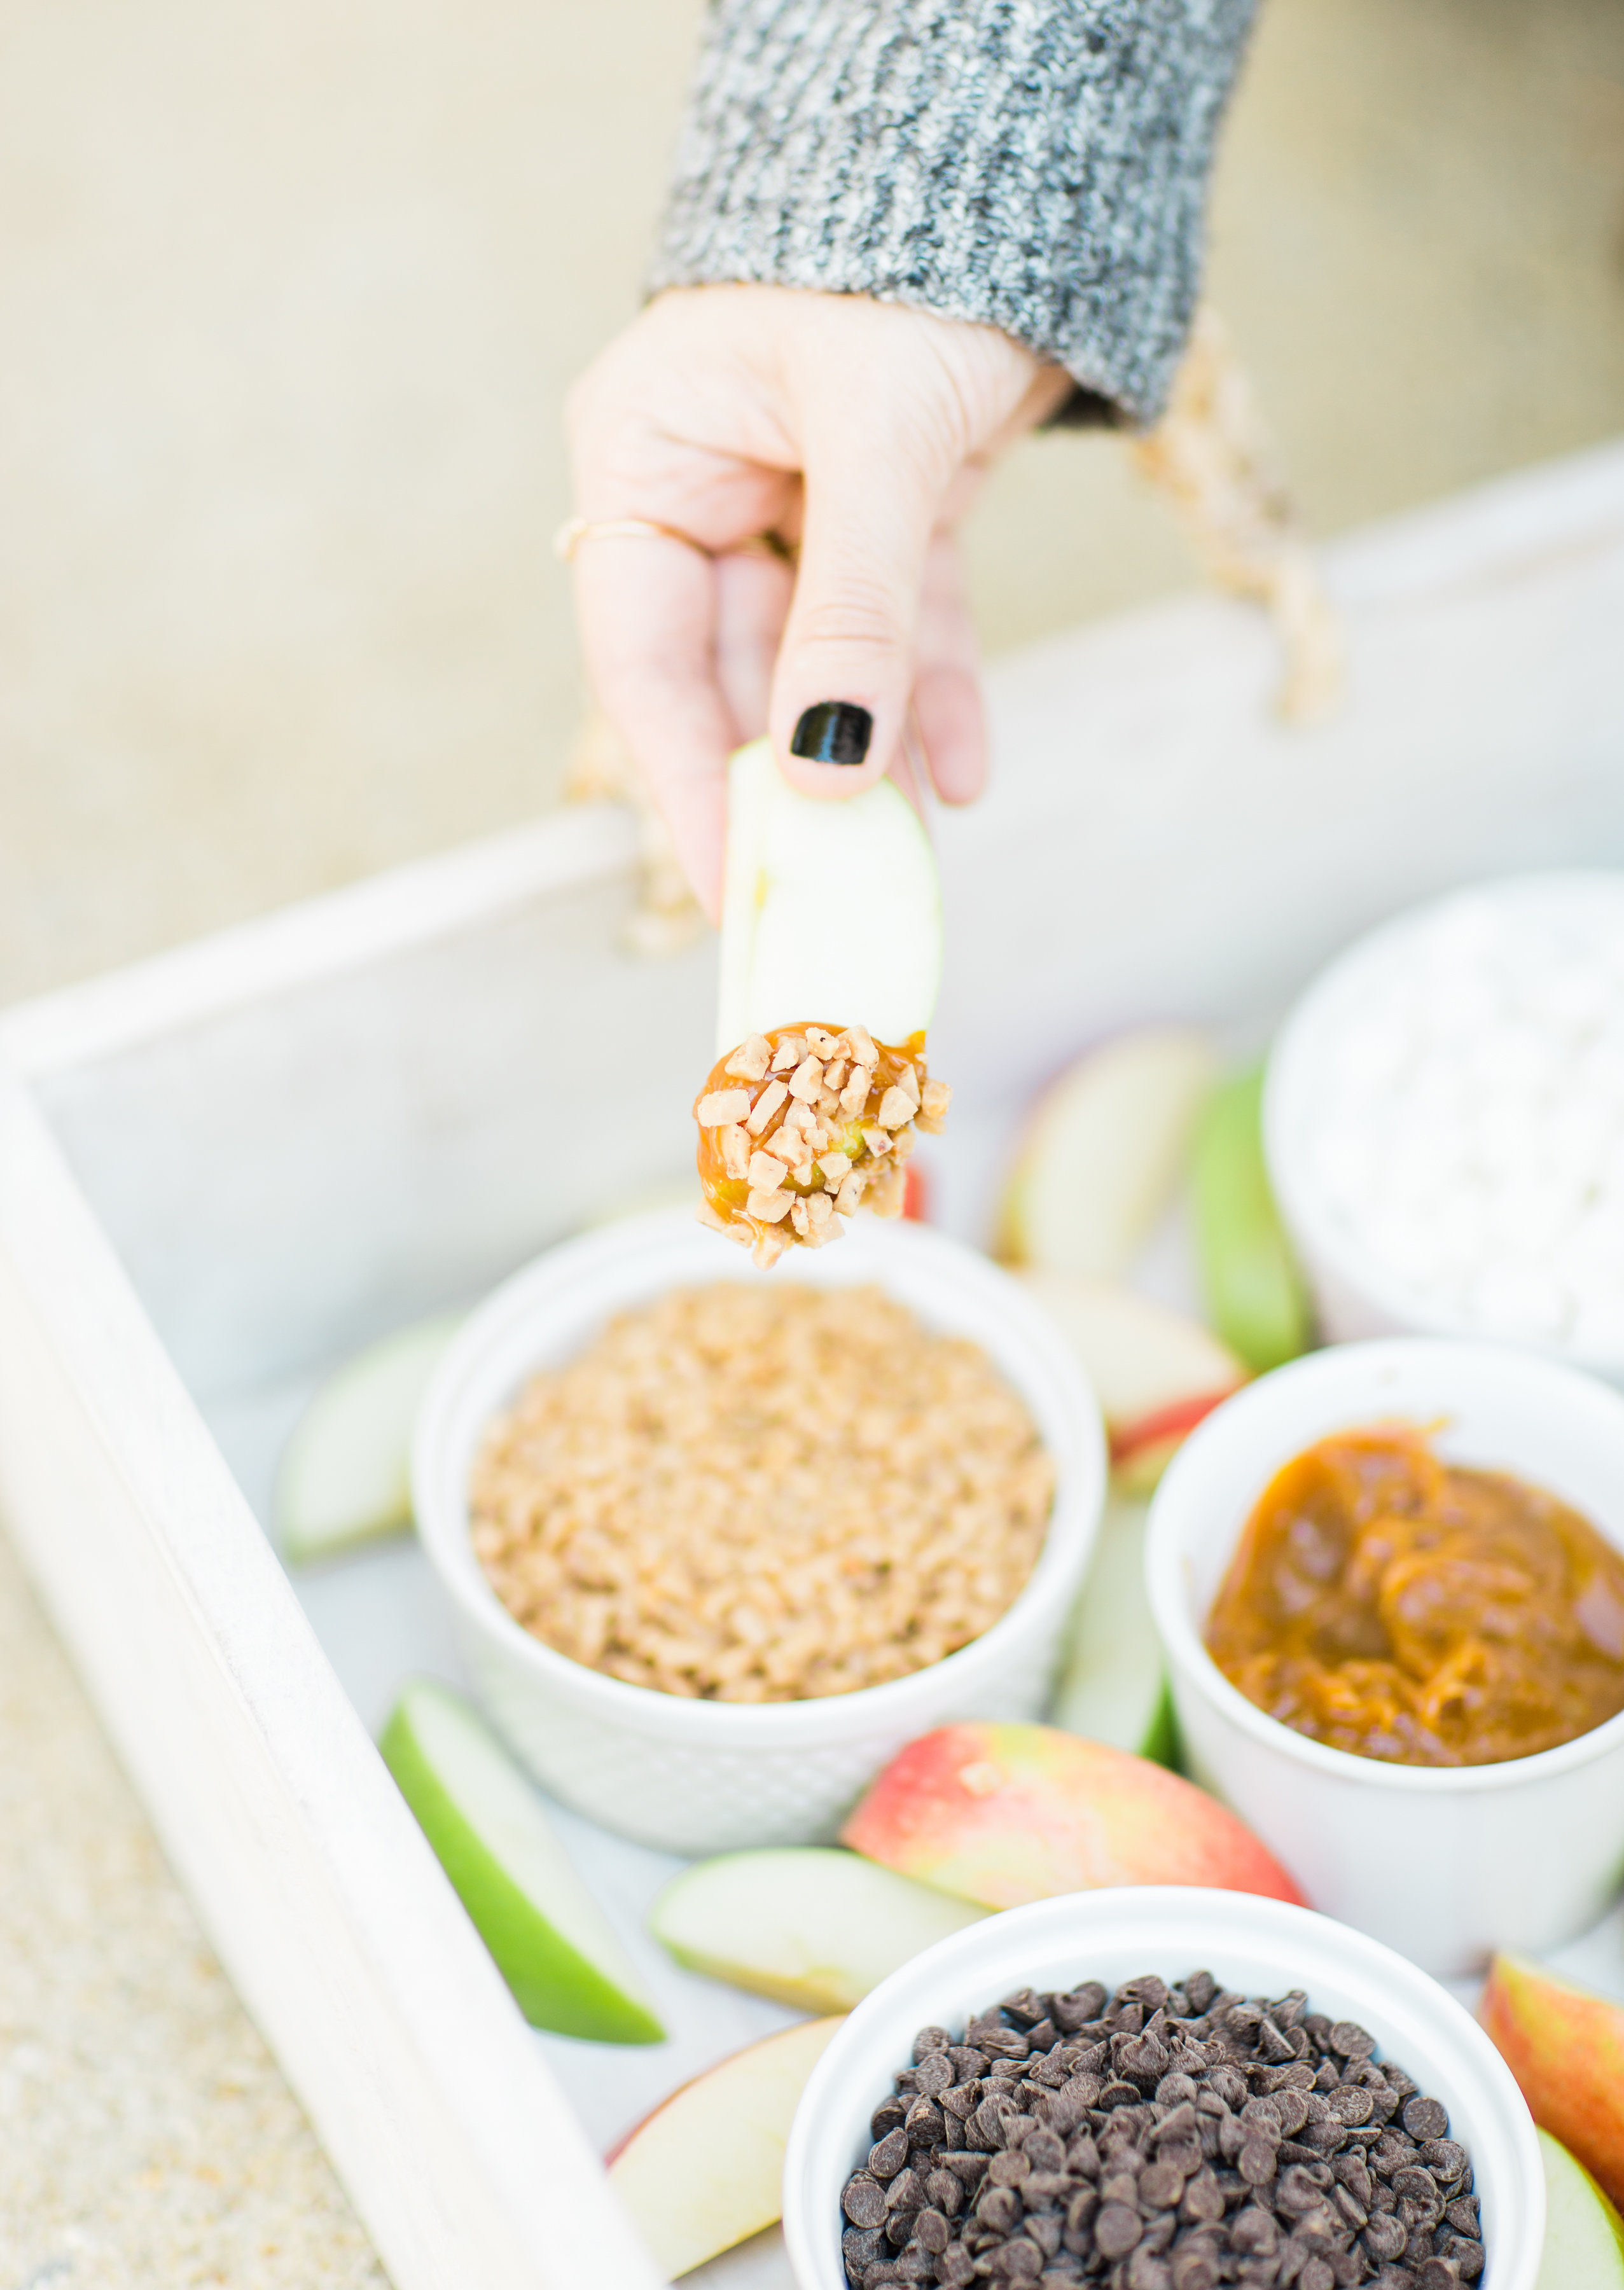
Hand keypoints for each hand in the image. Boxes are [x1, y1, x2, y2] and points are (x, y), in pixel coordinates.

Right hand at [565, 286, 1070, 914]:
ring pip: (822, 668)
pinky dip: (934, 697)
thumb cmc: (916, 258)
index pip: (644, 657)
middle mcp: (705, 487)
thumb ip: (851, 614)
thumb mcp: (879, 449)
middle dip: (792, 783)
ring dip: (869, 758)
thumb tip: (828, 769)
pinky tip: (965, 775)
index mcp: (646, 457)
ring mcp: (794, 503)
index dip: (687, 781)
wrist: (1022, 166)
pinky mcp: (886, 509)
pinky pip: (901, 628)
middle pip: (730, 678)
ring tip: (906, 856)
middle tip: (832, 893)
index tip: (733, 885)